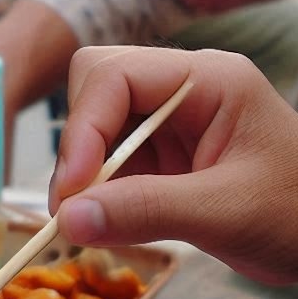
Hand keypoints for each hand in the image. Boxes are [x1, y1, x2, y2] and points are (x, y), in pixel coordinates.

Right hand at [49, 46, 297, 284]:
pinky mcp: (158, 156)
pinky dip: (95, 193)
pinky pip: (105, 162)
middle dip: (77, 144)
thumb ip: (146, 212)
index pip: (116, 76)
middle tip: (74, 202)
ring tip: (89, 220)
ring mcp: (167, 122)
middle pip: (95, 87)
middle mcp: (181, 90)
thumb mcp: (228, 213)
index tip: (74, 188)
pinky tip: (107, 222)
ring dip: (83, 174)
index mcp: (209, 80)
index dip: (84, 128)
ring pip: (93, 127)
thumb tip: (69, 220)